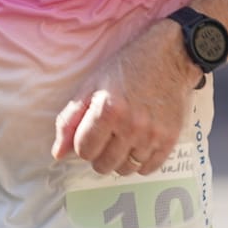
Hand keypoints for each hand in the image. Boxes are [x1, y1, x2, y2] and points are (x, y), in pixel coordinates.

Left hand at [52, 21, 191, 175]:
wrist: (170, 58)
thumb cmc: (127, 68)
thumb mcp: (91, 85)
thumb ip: (70, 120)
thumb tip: (58, 153)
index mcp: (108, 110)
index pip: (84, 151)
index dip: (83, 143)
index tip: (90, 132)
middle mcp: (131, 125)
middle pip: (103, 165)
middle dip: (99, 154)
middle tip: (106, 136)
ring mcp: (152, 134)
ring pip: (125, 169)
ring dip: (119, 159)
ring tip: (122, 139)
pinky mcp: (170, 139)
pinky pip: (148, 169)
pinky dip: (140, 162)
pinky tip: (138, 145)